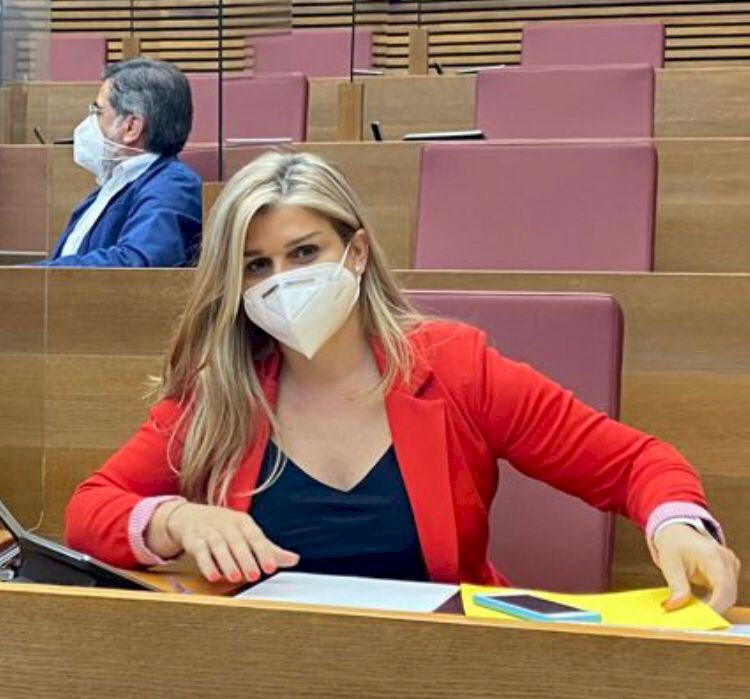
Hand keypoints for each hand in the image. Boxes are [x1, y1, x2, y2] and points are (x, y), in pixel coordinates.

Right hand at [166, 503, 298, 582]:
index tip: (271, 568)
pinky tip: (213, 576)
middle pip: (237, 541)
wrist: (191, 516)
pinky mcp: (193, 540)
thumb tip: (294, 559)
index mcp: (243, 522)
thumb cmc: (225, 528)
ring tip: (235, 577)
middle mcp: (227, 524)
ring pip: (218, 546)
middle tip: (254, 576)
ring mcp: (209, 531)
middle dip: (246, 559)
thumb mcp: (247, 533)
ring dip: (227, 562)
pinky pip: (200, 551)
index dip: (264, 552)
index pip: (255, 536)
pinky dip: (206, 564)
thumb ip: (269, 549)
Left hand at [652, 523, 739, 613]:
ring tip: (694, 610)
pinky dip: (714, 600)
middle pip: (729, 595)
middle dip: (712, 609)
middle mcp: (726, 560)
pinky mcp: (728, 572)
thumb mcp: (670, 563)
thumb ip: (676, 586)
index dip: (714, 607)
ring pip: (729, 596)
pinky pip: (726, 592)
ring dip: (713, 605)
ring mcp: (730, 566)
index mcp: (713, 556)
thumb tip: (674, 606)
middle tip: (693, 618)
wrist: (677, 530)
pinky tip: (700, 604)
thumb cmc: (673, 542)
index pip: (723, 588)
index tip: (699, 618)